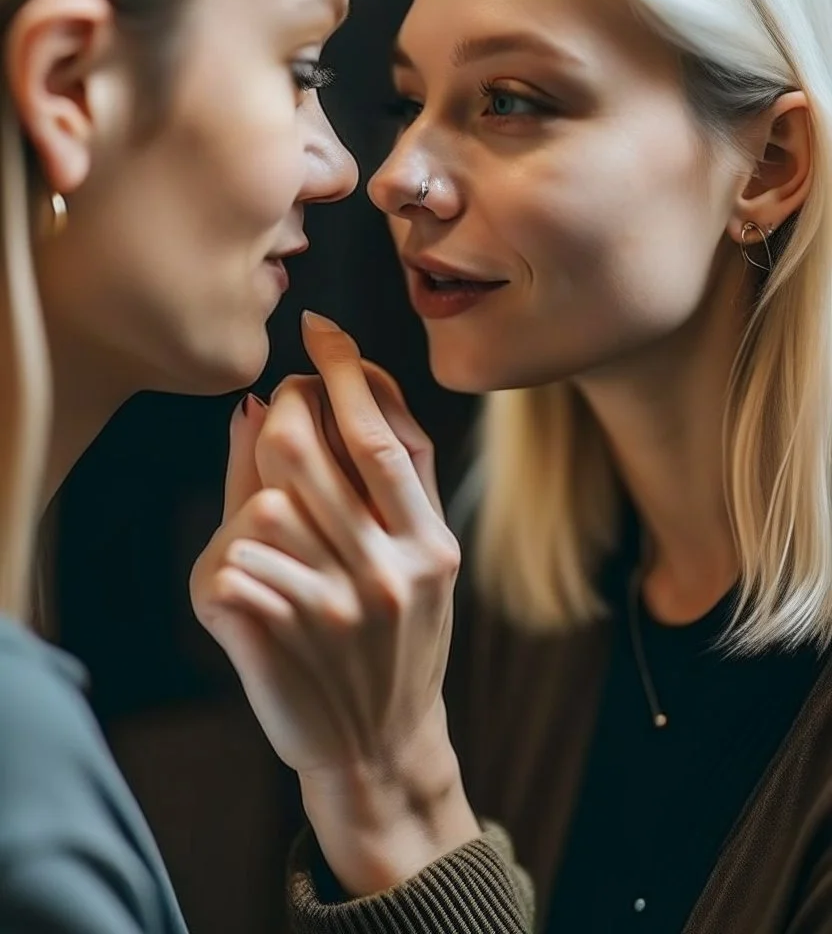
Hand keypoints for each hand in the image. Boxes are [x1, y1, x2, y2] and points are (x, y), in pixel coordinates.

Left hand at [189, 313, 477, 892]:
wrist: (382, 748)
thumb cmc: (395, 639)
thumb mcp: (413, 561)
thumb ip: (366, 478)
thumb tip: (275, 396)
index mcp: (432, 543)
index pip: (385, 434)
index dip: (347, 372)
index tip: (322, 330)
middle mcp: (394, 571)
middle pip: (313, 453)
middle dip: (287, 415)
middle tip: (283, 411)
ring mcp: (339, 610)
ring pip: (264, 505)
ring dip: (256, 502)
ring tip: (274, 527)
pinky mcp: (284, 641)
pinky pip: (232, 565)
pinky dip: (230, 562)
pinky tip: (251, 584)